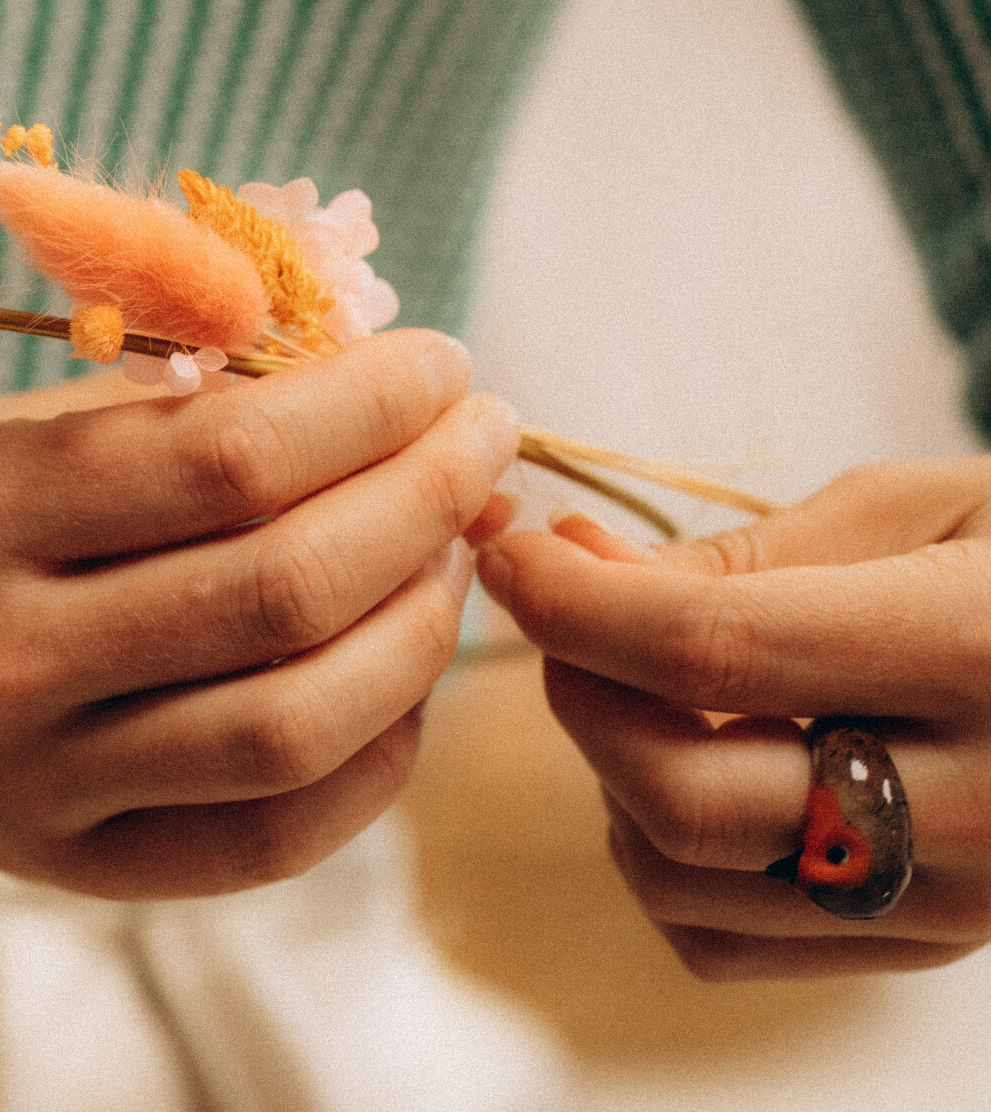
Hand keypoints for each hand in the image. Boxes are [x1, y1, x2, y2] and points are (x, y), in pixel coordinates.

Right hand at [0, 329, 519, 898]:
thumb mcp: (5, 431)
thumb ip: (167, 408)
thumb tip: (367, 374)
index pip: (227, 458)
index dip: (368, 407)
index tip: (438, 364)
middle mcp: (1, 657)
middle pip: (282, 591)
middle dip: (422, 500)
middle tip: (479, 439)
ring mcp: (40, 782)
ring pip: (297, 725)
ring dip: (420, 628)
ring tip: (447, 553)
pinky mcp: (80, 869)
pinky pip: (273, 834)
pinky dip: (374, 754)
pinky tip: (399, 676)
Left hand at [479, 464, 990, 978]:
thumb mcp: (931, 506)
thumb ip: (748, 552)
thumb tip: (573, 567)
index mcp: (980, 654)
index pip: (709, 649)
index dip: (572, 599)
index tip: (510, 546)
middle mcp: (979, 804)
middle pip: (677, 791)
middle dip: (577, 689)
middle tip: (566, 607)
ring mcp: (958, 901)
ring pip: (679, 879)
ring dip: (606, 773)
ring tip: (634, 680)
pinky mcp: (930, 948)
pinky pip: (719, 939)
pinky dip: (658, 854)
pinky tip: (692, 760)